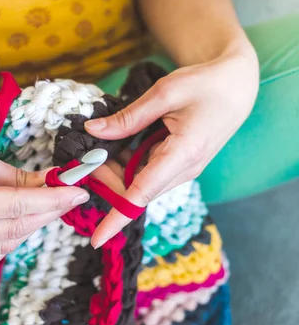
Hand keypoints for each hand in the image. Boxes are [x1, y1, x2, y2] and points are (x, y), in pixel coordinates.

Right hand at [0, 114, 88, 260]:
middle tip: (73, 194)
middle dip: (50, 212)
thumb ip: (13, 175)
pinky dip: (16, 232)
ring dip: (35, 224)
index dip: (53, 200)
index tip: (79, 191)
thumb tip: (51, 183)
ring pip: (8, 243)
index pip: (16, 208)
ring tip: (54, 202)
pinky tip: (28, 215)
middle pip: (15, 229)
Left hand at [86, 52, 258, 246]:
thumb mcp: (164, 94)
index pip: (142, 195)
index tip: (96, 239)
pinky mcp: (181, 165)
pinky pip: (149, 172)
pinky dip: (129, 163)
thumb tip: (92, 132)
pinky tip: (118, 144)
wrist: (238, 86)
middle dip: (106, 180)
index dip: (116, 218)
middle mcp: (184, 170)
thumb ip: (128, 118)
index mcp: (182, 155)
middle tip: (86, 155)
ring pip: (140, 183)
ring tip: (99, 146)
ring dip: (116, 171)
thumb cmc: (206, 85)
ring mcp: (184, 169)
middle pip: (135, 190)